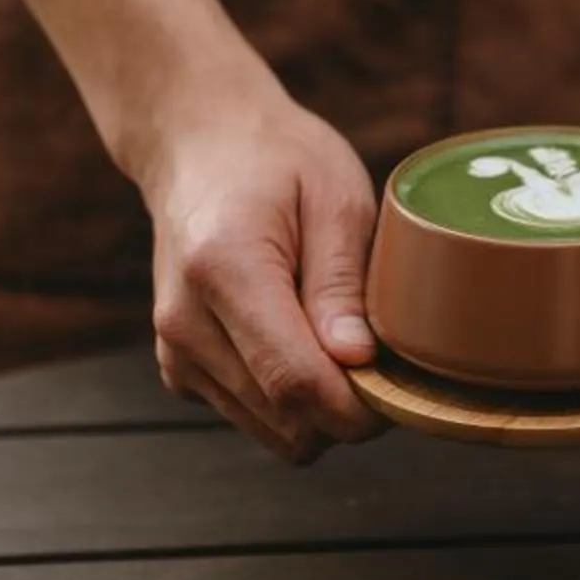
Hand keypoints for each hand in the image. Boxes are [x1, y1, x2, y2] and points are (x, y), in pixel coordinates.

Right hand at [138, 76, 383, 463]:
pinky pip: (253, 417)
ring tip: (345, 343)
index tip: (404, 388)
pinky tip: (306, 342)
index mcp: (224, 269)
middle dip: (349, 411)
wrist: (199, 146)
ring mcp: (175, 352)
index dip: (360, 407)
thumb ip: (341, 281)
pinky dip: (289, 402)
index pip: (295, 382)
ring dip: (320, 411)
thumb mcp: (333, 195)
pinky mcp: (179, 369)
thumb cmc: (276, 159)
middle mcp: (186, 323)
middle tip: (387, 359)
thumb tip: (357, 360)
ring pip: (271, 432)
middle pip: (286, 420)